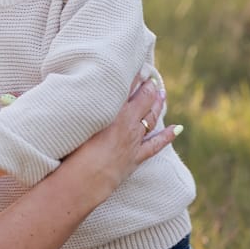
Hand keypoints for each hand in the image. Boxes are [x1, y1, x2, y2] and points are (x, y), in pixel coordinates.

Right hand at [71, 77, 178, 192]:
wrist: (83, 181)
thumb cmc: (73, 152)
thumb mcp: (76, 123)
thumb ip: (84, 108)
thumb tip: (81, 95)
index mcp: (114, 114)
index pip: (127, 90)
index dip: (134, 77)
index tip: (138, 67)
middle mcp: (127, 126)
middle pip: (143, 102)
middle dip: (148, 88)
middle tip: (151, 78)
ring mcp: (133, 142)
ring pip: (150, 120)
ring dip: (157, 106)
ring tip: (161, 94)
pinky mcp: (135, 159)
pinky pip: (155, 145)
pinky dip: (167, 136)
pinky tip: (177, 129)